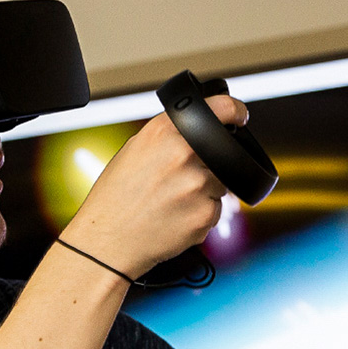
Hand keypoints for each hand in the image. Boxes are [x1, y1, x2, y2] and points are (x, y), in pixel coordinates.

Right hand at [59, 95, 248, 277]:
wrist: (107, 241)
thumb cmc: (116, 197)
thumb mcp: (135, 150)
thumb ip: (170, 136)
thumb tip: (202, 130)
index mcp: (165, 132)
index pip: (220, 108)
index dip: (235, 111)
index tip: (240, 115)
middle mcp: (183, 154)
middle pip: (222, 155)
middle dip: (207, 166)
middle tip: (178, 181)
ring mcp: (197, 185)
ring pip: (220, 185)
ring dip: (204, 192)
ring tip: (171, 202)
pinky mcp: (205, 214)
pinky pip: (214, 210)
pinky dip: (200, 214)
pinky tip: (174, 217)